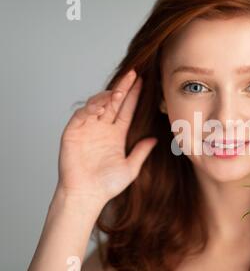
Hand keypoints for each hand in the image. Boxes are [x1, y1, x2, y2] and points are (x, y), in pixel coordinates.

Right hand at [57, 69, 156, 210]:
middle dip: (123, 88)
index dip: (134, 96)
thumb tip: (155, 139)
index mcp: (117, 134)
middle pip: (113, 102)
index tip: (142, 82)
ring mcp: (88, 129)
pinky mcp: (73, 132)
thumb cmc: (108, 185)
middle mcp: (102, 128)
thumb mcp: (131, 167)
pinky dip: (90, 107)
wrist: (87, 195)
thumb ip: (141, 152)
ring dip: (108, 96)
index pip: (126, 110)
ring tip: (119, 92)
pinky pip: (82, 114)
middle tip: (133, 74)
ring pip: (97, 104)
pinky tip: (101, 105)